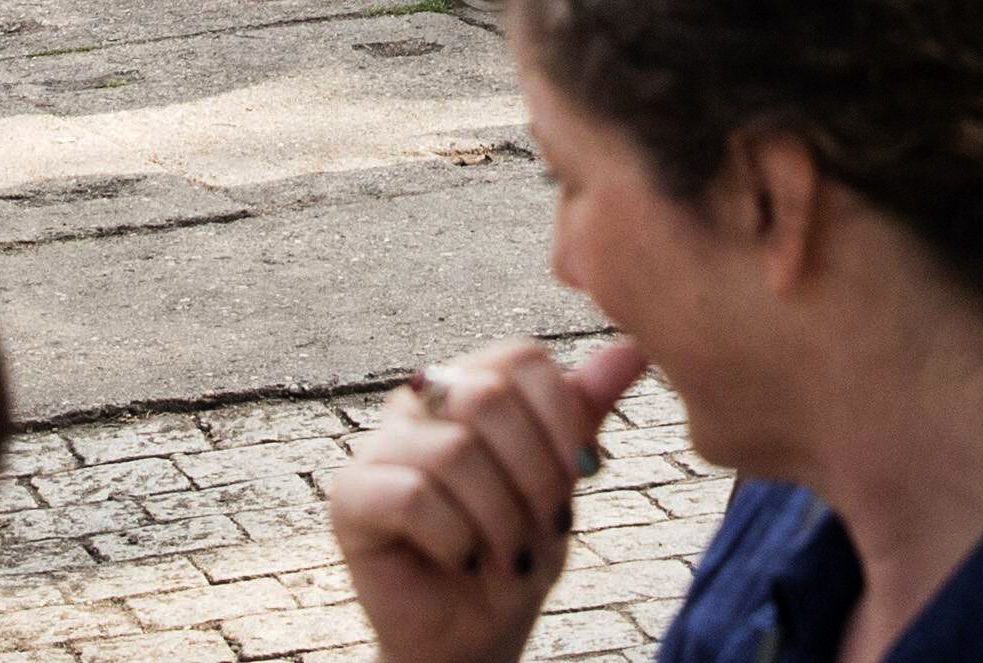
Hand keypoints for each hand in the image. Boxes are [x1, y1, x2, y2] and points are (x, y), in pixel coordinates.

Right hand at [325, 334, 645, 662]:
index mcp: (469, 383)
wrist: (472, 636)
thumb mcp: (561, 481)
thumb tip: (632, 349)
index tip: (588, 472)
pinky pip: (412, 496)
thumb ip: (583, 412)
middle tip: (547, 527)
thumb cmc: (516, 552)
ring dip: (501, 519)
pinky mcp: (350, 497)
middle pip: (488, 398)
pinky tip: (464, 561)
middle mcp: (418, 402)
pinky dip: (456, 538)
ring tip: (510, 557)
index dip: (564, 416)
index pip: (521, 359)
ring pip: (455, 451)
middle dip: (535, 474)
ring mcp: (377, 446)